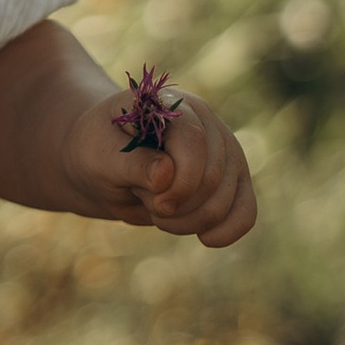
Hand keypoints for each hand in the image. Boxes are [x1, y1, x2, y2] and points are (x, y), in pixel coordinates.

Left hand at [56, 84, 255, 245]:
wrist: (102, 166)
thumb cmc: (97, 152)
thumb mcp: (99, 155)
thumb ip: (131, 163)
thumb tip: (167, 175)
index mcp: (172, 105)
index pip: (195, 141)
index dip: (182, 180)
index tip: (157, 204)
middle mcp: (207, 124)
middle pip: (213, 177)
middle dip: (178, 205)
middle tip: (148, 202)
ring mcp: (224, 153)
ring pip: (226, 200)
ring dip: (189, 221)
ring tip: (159, 212)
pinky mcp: (231, 181)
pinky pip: (246, 211)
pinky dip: (228, 230)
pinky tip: (207, 239)